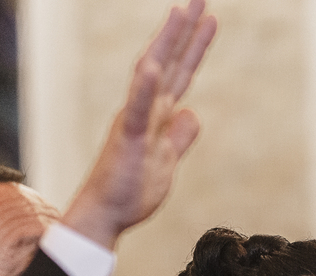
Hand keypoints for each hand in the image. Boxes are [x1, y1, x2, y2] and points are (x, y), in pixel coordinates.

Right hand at [62, 0, 216, 248]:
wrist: (106, 215)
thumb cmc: (130, 189)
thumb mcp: (167, 160)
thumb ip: (179, 135)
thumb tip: (191, 114)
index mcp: (155, 114)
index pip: (179, 74)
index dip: (195, 47)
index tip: (209, 19)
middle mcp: (145, 110)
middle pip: (170, 64)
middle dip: (186, 31)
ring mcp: (135, 122)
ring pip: (153, 75)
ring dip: (167, 43)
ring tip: (180, 12)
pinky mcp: (127, 140)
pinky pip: (136, 111)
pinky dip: (144, 88)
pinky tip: (152, 66)